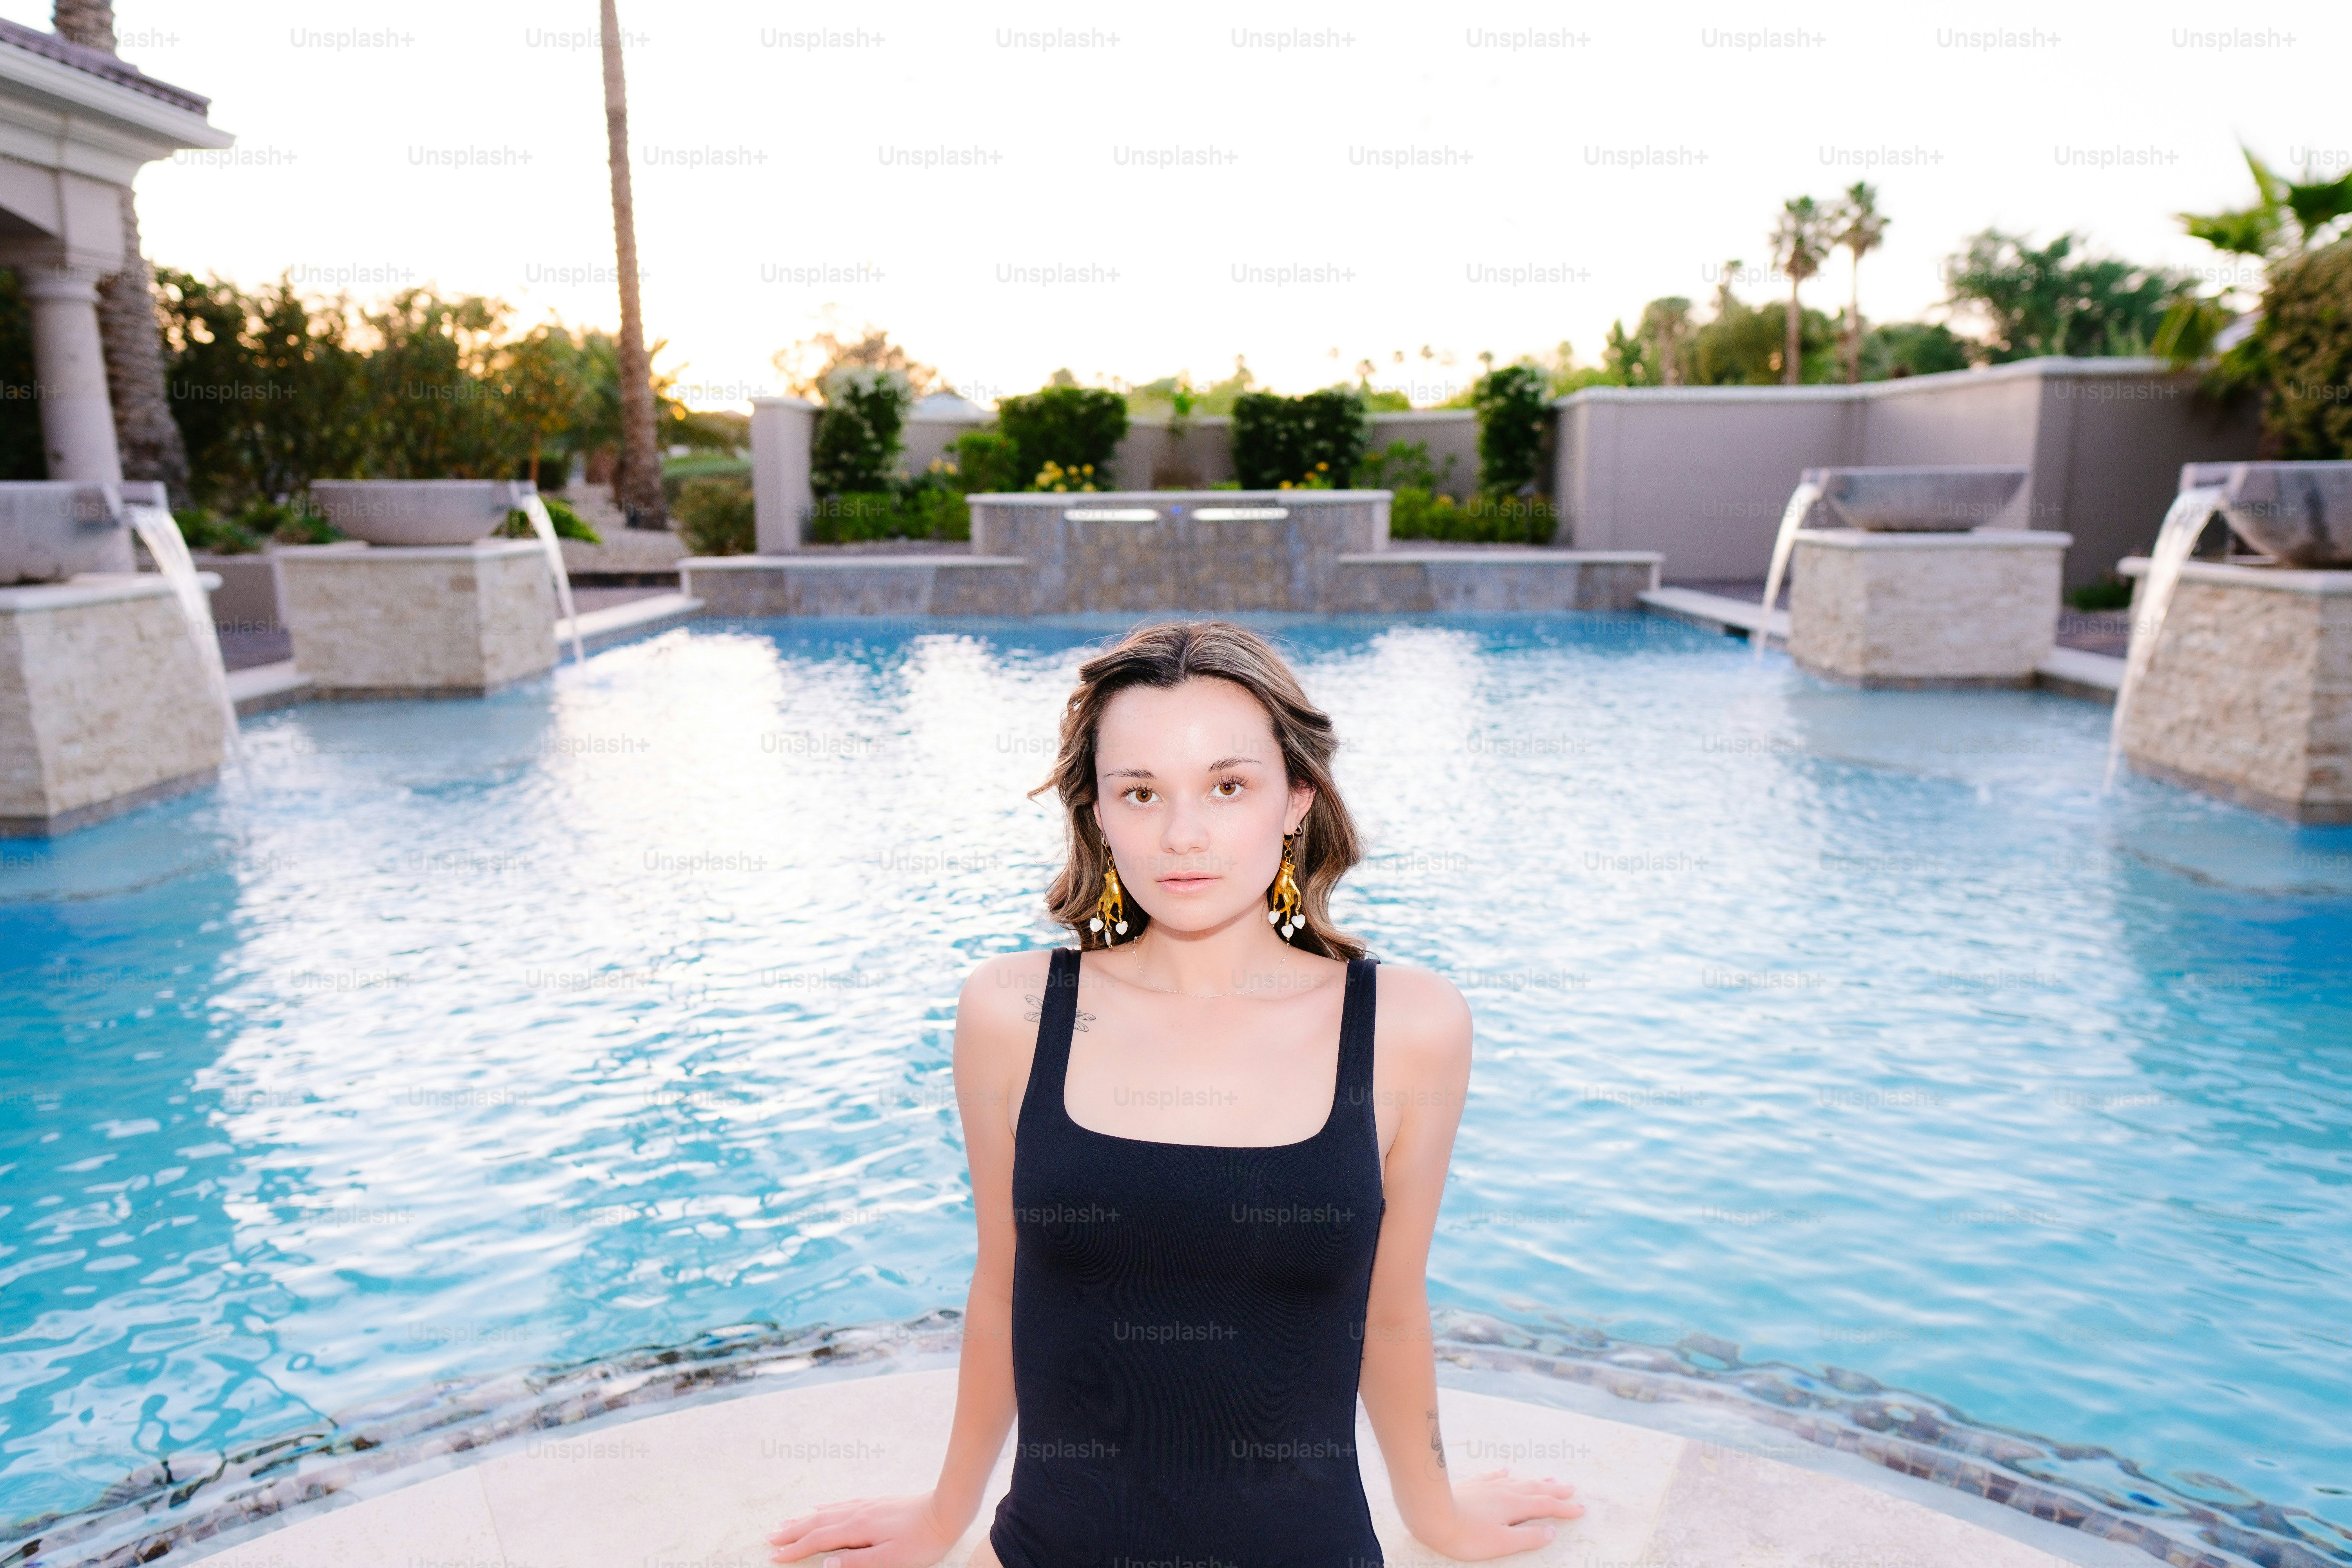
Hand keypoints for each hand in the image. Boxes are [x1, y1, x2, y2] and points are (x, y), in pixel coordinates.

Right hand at [767, 1490, 963, 1567]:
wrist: (947, 1510)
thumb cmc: (922, 1541)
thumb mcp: (890, 1559)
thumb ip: (856, 1562)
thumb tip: (825, 1564)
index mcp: (857, 1529)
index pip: (818, 1541)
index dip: (795, 1550)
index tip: (774, 1556)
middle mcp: (858, 1514)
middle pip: (817, 1523)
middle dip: (792, 1532)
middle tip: (770, 1537)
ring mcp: (867, 1506)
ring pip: (827, 1512)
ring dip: (804, 1519)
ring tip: (786, 1523)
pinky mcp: (876, 1503)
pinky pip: (842, 1505)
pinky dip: (826, 1509)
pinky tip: (821, 1508)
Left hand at [1412, 1467, 1582, 1560]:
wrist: (1431, 1514)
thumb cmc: (1466, 1535)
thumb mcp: (1502, 1543)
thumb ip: (1528, 1538)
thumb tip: (1552, 1531)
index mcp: (1514, 1506)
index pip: (1545, 1506)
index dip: (1565, 1508)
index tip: (1582, 1508)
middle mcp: (1504, 1491)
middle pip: (1535, 1489)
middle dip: (1555, 1490)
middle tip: (1571, 1488)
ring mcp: (1487, 1486)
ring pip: (1517, 1481)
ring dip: (1534, 1481)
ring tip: (1548, 1479)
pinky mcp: (1471, 1485)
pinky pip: (1493, 1476)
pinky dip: (1503, 1474)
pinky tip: (1505, 1470)